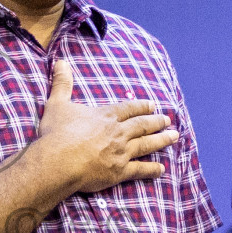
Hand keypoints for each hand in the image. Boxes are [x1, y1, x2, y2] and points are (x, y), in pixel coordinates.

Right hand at [37, 60, 179, 193]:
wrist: (58, 161)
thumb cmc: (57, 133)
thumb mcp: (57, 104)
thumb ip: (62, 83)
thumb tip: (61, 61)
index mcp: (105, 116)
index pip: (128, 109)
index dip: (141, 106)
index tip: (152, 105)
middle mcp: (117, 132)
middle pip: (142, 125)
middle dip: (156, 122)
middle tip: (168, 120)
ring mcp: (121, 152)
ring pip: (146, 144)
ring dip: (161, 140)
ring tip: (175, 137)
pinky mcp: (119, 171)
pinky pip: (140, 170)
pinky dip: (151, 169)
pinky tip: (162, 169)